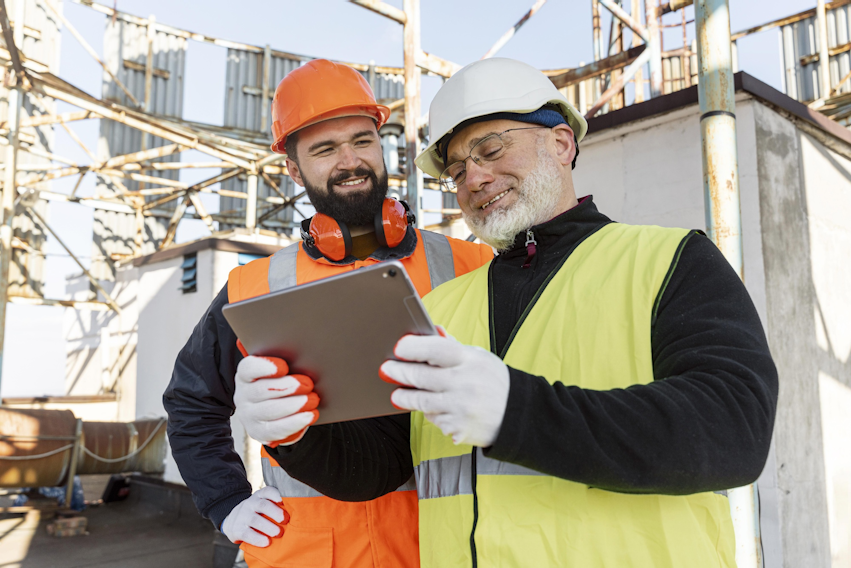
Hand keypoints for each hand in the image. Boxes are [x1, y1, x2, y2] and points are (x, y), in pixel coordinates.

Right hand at [221, 486, 286, 546]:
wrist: (232, 520)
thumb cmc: (257, 513)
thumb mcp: (263, 504)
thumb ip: (276, 506)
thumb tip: (299, 513)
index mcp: (259, 496)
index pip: (267, 491)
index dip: (276, 494)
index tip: (284, 500)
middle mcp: (251, 504)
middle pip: (263, 505)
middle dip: (275, 512)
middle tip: (285, 520)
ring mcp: (243, 516)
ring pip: (255, 520)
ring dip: (268, 527)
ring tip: (278, 533)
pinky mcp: (237, 529)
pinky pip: (247, 534)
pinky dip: (257, 539)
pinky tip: (266, 542)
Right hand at [234, 354, 319, 446]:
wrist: (273, 410)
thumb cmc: (280, 383)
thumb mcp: (279, 371)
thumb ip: (285, 362)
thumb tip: (302, 356)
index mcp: (245, 375)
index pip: (248, 368)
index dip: (265, 367)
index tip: (284, 366)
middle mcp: (243, 395)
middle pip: (262, 390)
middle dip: (288, 387)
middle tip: (308, 384)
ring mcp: (248, 415)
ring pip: (270, 410)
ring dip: (294, 405)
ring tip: (313, 400)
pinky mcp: (258, 432)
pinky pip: (276, 430)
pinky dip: (295, 422)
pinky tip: (310, 415)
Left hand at [379, 330, 509, 446]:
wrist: (517, 416)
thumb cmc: (493, 382)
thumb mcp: (479, 358)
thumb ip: (453, 347)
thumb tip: (433, 330)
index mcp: (470, 361)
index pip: (437, 349)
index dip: (415, 347)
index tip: (399, 347)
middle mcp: (465, 384)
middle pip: (423, 377)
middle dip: (400, 372)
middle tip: (386, 369)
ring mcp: (461, 408)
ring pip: (422, 402)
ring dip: (405, 397)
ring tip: (397, 394)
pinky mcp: (457, 429)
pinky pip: (434, 419)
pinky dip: (430, 413)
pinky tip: (435, 408)